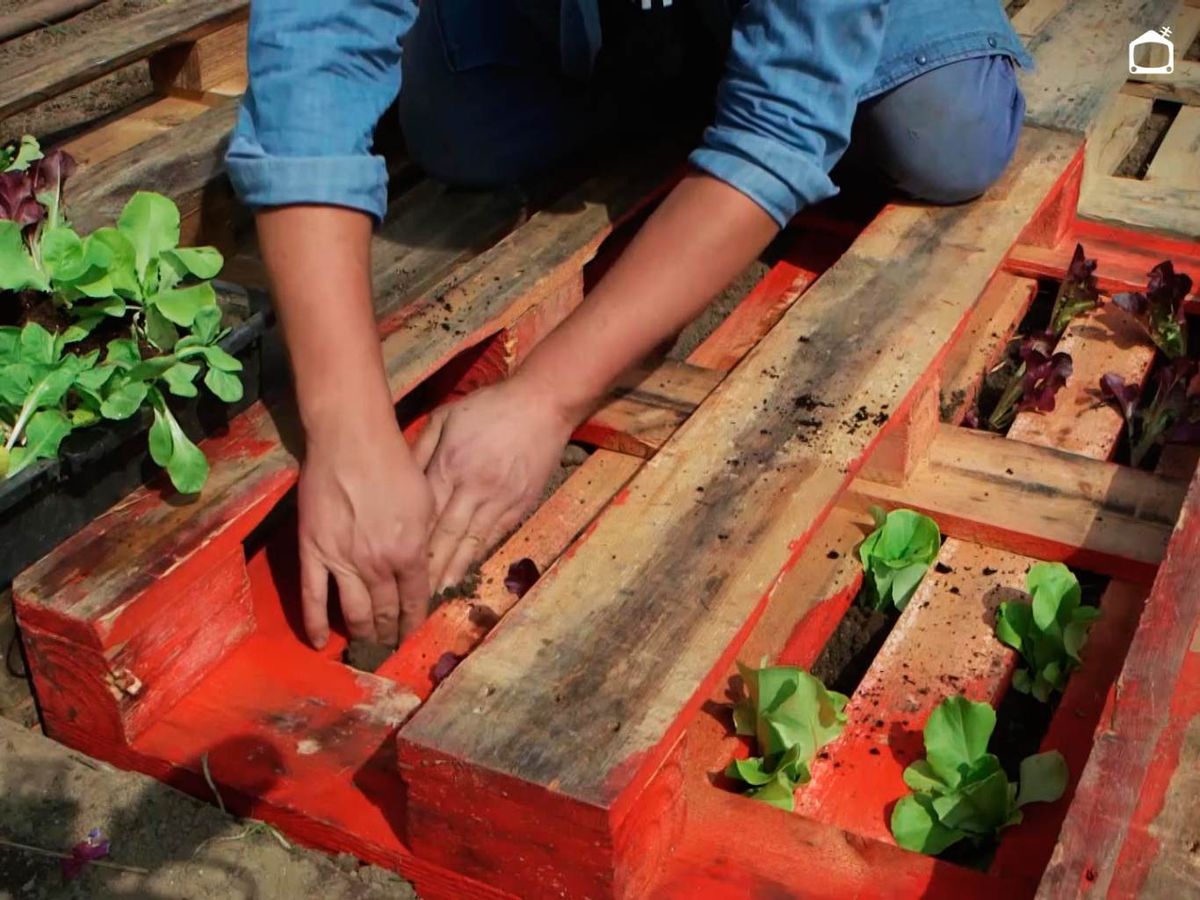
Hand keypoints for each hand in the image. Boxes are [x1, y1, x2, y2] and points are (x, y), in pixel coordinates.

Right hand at [297, 418, 434, 648]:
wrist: (351, 442)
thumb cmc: (394, 464)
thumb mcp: (425, 501)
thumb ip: (424, 538)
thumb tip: (424, 563)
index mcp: (409, 553)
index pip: (415, 599)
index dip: (415, 620)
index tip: (414, 632)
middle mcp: (377, 565)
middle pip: (385, 610)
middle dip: (390, 632)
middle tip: (390, 645)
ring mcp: (342, 562)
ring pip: (354, 611)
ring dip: (362, 633)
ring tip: (366, 646)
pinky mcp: (313, 553)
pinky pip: (312, 596)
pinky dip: (315, 623)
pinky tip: (320, 642)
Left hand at [415, 375, 575, 590]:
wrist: (543, 404)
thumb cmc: (490, 407)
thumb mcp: (446, 417)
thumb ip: (421, 448)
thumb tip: (399, 478)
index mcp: (450, 466)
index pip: (424, 515)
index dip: (409, 544)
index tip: (391, 567)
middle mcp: (474, 489)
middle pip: (446, 537)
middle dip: (428, 570)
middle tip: (411, 597)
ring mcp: (500, 500)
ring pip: (472, 544)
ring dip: (454, 572)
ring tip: (437, 597)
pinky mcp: (520, 505)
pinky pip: (495, 536)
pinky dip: (479, 557)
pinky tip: (467, 574)